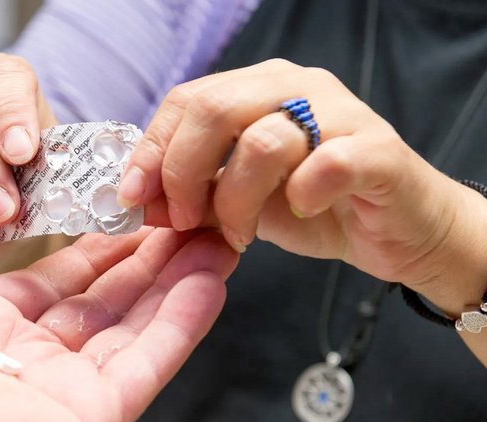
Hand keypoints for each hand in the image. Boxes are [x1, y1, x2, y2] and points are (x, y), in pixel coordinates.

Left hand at [0, 225, 236, 421]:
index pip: (56, 284)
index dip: (97, 249)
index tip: (129, 216)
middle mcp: (26, 367)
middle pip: (104, 306)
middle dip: (149, 261)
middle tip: (188, 220)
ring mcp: (61, 399)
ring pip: (135, 332)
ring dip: (177, 285)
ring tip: (216, 240)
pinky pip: (145, 365)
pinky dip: (180, 322)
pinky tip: (209, 279)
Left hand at [118, 59, 486, 299]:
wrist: (392, 229)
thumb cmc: (310, 207)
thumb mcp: (234, 200)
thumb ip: (191, 193)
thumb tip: (135, 200)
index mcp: (256, 91)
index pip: (186, 100)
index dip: (151, 150)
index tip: (131, 197)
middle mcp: (296, 88)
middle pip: (214, 109)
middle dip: (183, 173)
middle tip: (185, 220)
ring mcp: (340, 114)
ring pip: (264, 140)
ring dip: (238, 199)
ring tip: (241, 232)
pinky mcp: (378, 152)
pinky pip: (330, 162)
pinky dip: (304, 192)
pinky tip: (300, 211)